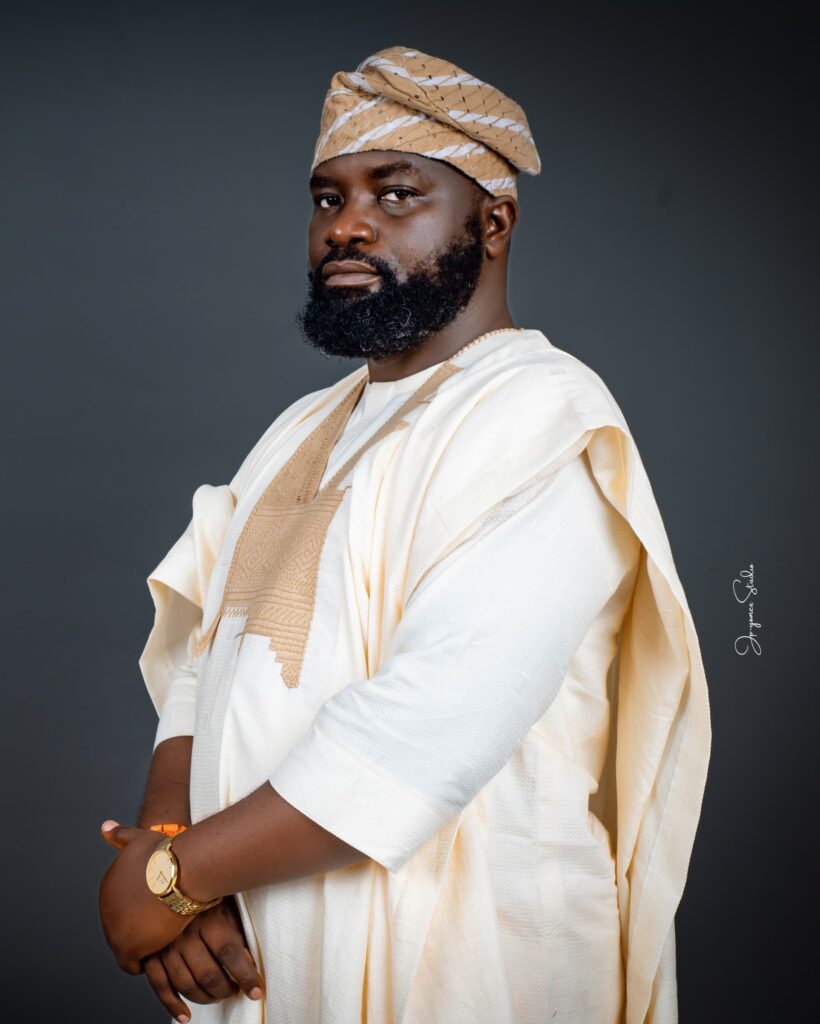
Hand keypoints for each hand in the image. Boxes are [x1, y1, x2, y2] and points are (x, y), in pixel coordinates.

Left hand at [99, 819, 191, 974]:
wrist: (180, 870)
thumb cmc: (167, 853)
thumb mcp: (139, 838)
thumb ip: (120, 835)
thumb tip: (104, 827)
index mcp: (108, 885)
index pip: (122, 903)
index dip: (140, 905)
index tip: (157, 904)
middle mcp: (105, 908)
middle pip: (124, 924)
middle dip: (140, 925)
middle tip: (163, 922)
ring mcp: (113, 930)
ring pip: (128, 944)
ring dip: (143, 943)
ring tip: (164, 937)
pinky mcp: (126, 948)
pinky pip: (132, 964)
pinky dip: (144, 961)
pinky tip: (159, 952)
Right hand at [142, 896, 264, 1021]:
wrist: (171, 876)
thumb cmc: (206, 890)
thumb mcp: (226, 905)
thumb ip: (236, 931)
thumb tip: (248, 960)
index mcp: (207, 918)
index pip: (230, 954)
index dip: (246, 976)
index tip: (256, 991)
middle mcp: (185, 933)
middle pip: (208, 974)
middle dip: (226, 989)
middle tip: (234, 991)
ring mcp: (164, 944)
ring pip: (186, 983)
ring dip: (205, 997)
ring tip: (217, 996)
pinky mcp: (149, 953)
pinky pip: (159, 985)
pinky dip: (172, 1004)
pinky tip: (184, 1015)